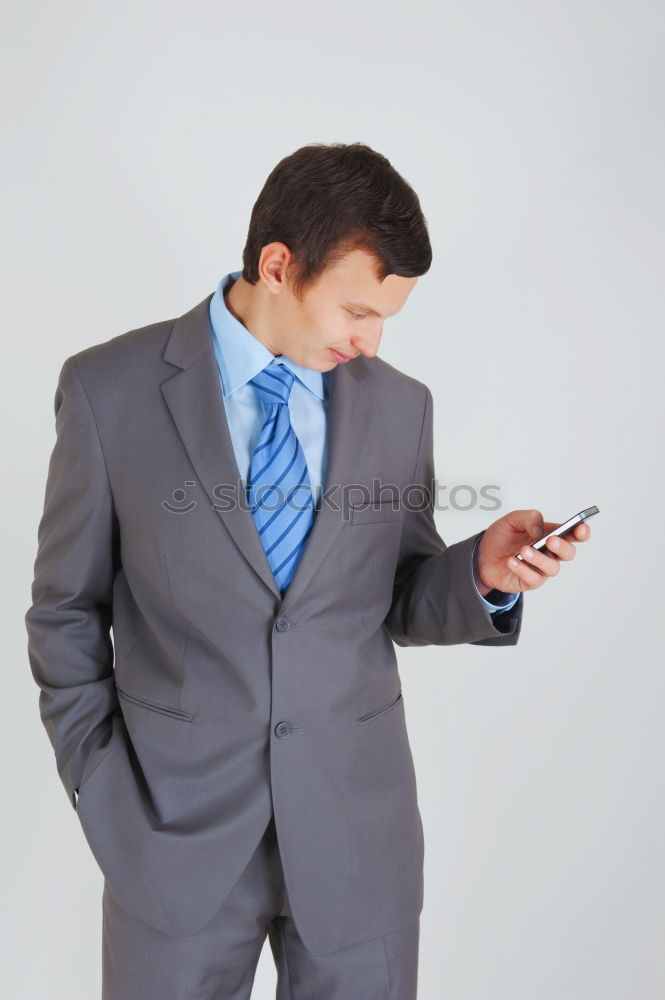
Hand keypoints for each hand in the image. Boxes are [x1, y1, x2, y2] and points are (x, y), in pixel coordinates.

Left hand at [476, 508, 590, 593]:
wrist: (483, 554)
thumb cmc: (503, 536)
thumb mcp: (513, 519)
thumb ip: (529, 518)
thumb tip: (538, 531)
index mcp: (551, 534)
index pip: (573, 534)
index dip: (582, 532)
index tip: (581, 528)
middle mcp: (550, 553)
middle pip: (569, 553)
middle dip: (563, 547)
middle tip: (550, 541)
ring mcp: (541, 568)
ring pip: (552, 568)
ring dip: (539, 558)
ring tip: (523, 550)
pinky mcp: (529, 581)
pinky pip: (533, 578)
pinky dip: (523, 569)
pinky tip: (512, 561)